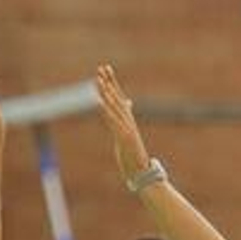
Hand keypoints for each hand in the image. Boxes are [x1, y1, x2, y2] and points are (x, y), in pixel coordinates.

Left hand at [95, 64, 150, 180]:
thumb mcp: (126, 135)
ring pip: (115, 107)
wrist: (141, 171)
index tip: (105, 68)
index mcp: (126, 120)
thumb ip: (124, 120)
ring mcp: (126, 128)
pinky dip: (106, 111)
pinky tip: (99, 103)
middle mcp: (127, 121)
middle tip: (101, 68)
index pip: (118, 96)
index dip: (112, 82)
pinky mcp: (124, 137)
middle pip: (116, 98)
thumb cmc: (132, 154)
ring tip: (99, 81)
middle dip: (108, 82)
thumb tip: (126, 106)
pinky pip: (113, 122)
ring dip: (106, 93)